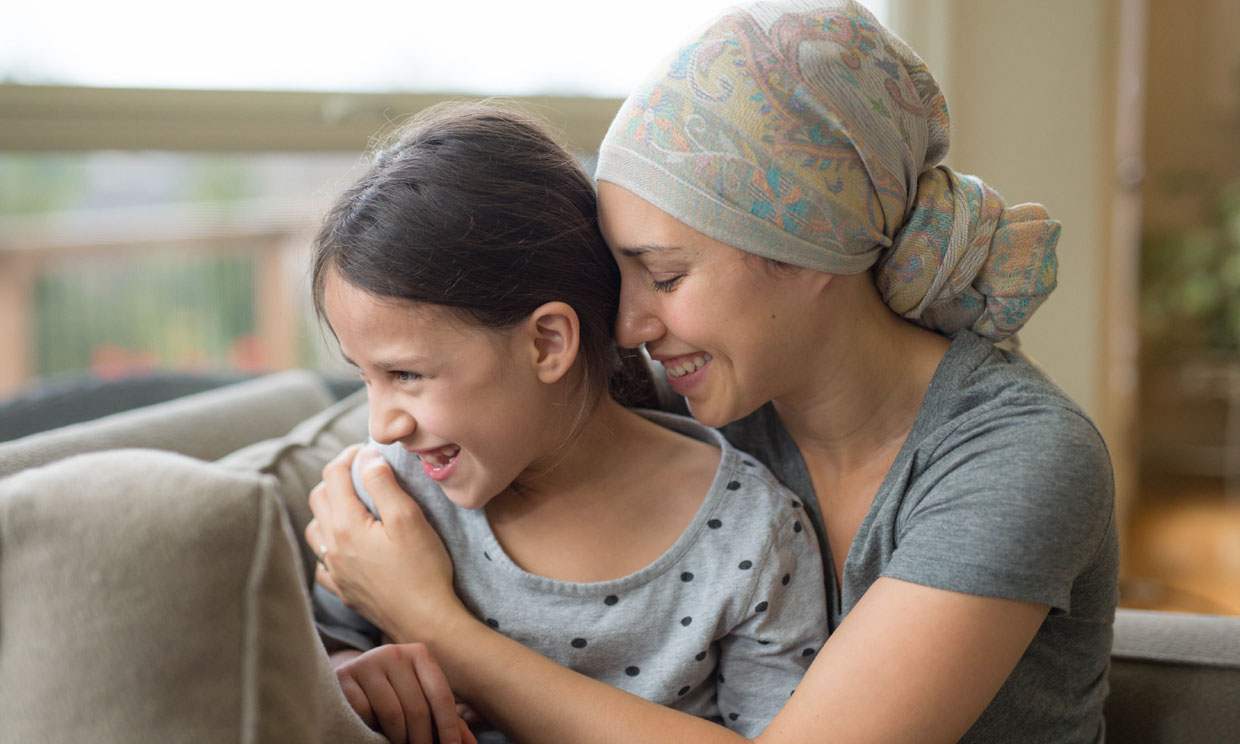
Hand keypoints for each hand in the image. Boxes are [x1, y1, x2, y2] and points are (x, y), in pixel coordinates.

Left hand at [306, 445, 462, 639]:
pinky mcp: (344, 590)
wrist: (426, 622)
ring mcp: (336, 571)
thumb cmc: (423, 569)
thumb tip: (367, 457)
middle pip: (318, 497)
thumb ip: (384, 484)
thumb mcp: (409, 519)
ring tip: (353, 504)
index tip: (367, 450)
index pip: (333, 475)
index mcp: (346, 525)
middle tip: (362, 471)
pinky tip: (347, 546)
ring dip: (328, 509)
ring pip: (315, 529)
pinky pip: (322, 562)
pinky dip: (329, 545)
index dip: (349, 455)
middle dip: (337, 477)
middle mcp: (333, 547)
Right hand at [335, 643, 477, 743]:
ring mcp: (368, 663)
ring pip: (393, 714)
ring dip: (398, 738)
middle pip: (418, 708)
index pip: (441, 695)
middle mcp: (395, 653)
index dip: (449, 728)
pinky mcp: (345, 678)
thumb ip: (445, 720)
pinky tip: (372, 728)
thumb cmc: (393, 694)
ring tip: (398, 742)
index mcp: (419, 654)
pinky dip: (371, 728)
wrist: (349, 682)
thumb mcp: (420, 700)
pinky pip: (366, 713)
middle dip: (422, 740)